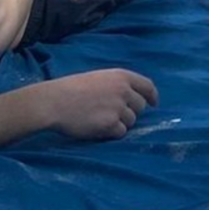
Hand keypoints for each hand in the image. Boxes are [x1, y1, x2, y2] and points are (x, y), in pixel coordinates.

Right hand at [41, 69, 157, 139]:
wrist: (54, 102)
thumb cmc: (72, 89)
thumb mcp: (99, 78)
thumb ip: (117, 85)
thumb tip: (132, 99)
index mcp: (122, 76)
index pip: (147, 86)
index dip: (152, 96)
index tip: (153, 103)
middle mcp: (124, 90)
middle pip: (140, 107)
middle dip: (130, 112)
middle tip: (113, 115)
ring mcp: (118, 108)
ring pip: (131, 121)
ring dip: (119, 123)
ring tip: (100, 119)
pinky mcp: (111, 124)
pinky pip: (120, 133)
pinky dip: (112, 133)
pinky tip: (98, 128)